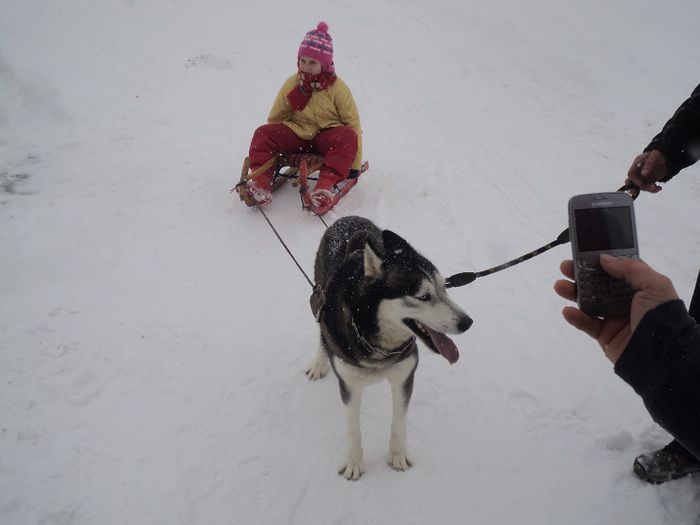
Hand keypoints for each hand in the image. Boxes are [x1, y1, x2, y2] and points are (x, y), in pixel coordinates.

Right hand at [554, 255, 678, 363]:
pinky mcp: (604, 336)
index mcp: (638, 287)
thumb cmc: (660, 315)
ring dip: (572, 293)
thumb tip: (604, 259)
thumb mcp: (654, 285)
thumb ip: (630, 268)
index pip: (616, 270)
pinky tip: (567, 311)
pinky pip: (587, 325)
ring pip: (588, 303)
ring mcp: (613, 318)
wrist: (662, 354)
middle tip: (565, 267)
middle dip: (580, 274)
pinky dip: (575, 318)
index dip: (600, 261)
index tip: (583, 254)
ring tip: (560, 286)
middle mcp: (625, 301)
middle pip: (598, 284)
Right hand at [625, 150, 666, 196]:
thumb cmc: (659, 154)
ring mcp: (643, 177)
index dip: (634, 180)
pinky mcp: (649, 180)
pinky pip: (648, 187)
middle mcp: (639, 171)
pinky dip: (653, 190)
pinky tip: (659, 188)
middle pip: (633, 182)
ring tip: (657, 188)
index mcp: (637, 164)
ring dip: (648, 189)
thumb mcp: (655, 156)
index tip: (641, 183)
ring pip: (641, 186)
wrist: (666, 157)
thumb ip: (649, 165)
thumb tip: (643, 174)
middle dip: (634, 188)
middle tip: (635, 192)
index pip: (631, 174)